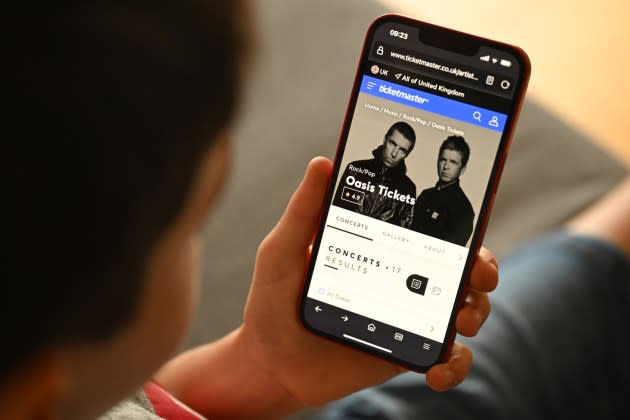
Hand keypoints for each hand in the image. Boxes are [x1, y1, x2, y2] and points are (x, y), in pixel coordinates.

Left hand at [241, 157, 498, 406]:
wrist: (269, 363)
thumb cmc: (273, 301)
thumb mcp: (283, 251)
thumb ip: (303, 211)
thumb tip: (322, 162)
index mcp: (379, 247)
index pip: (428, 228)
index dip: (459, 222)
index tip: (474, 216)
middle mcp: (400, 278)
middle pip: (459, 267)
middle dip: (483, 267)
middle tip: (479, 274)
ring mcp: (406, 316)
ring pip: (464, 309)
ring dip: (477, 312)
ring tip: (460, 320)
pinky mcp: (406, 352)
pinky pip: (447, 358)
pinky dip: (454, 365)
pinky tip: (436, 371)